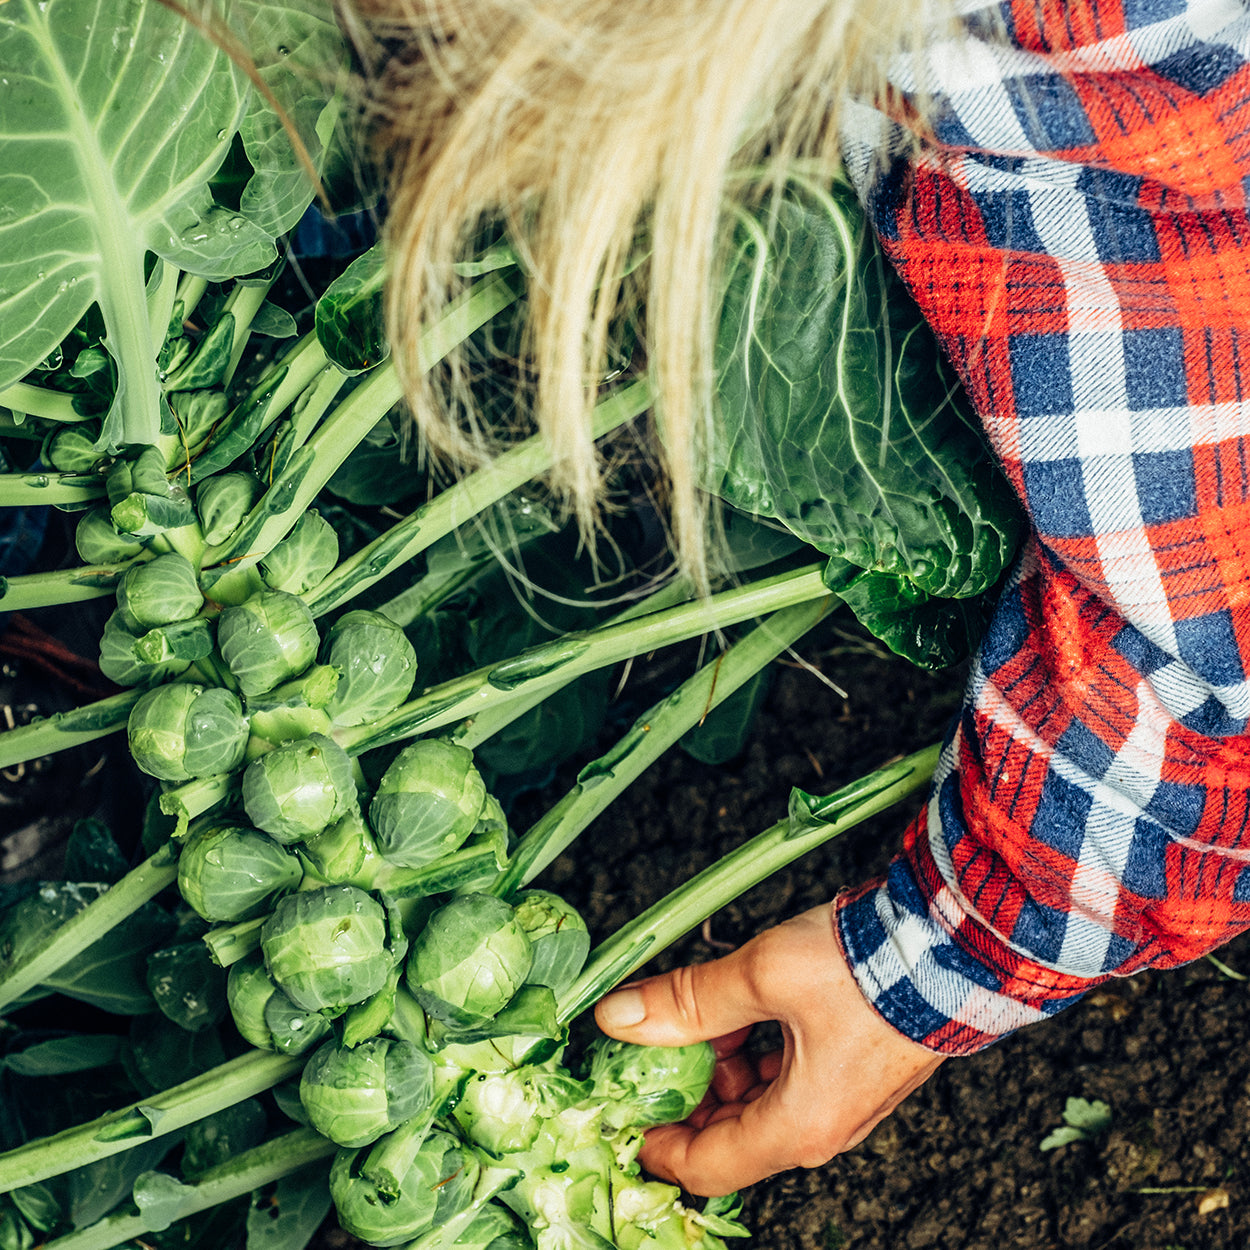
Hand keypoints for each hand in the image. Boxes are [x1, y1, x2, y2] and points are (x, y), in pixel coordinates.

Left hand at [593, 902, 943, 1195]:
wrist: (955, 941)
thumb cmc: (871, 968)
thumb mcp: (762, 975)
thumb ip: (687, 1000)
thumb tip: (620, 1017)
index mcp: (798, 1127)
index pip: (704, 1167)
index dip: (653, 1144)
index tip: (618, 1109)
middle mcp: (821, 1126)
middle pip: (728, 1133)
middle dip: (682, 1093)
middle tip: (644, 1050)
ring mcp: (840, 1098)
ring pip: (755, 1099)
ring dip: (716, 1062)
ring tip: (691, 1013)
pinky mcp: (852, 1065)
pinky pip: (785, 1075)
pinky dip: (751, 1047)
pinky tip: (735, 1006)